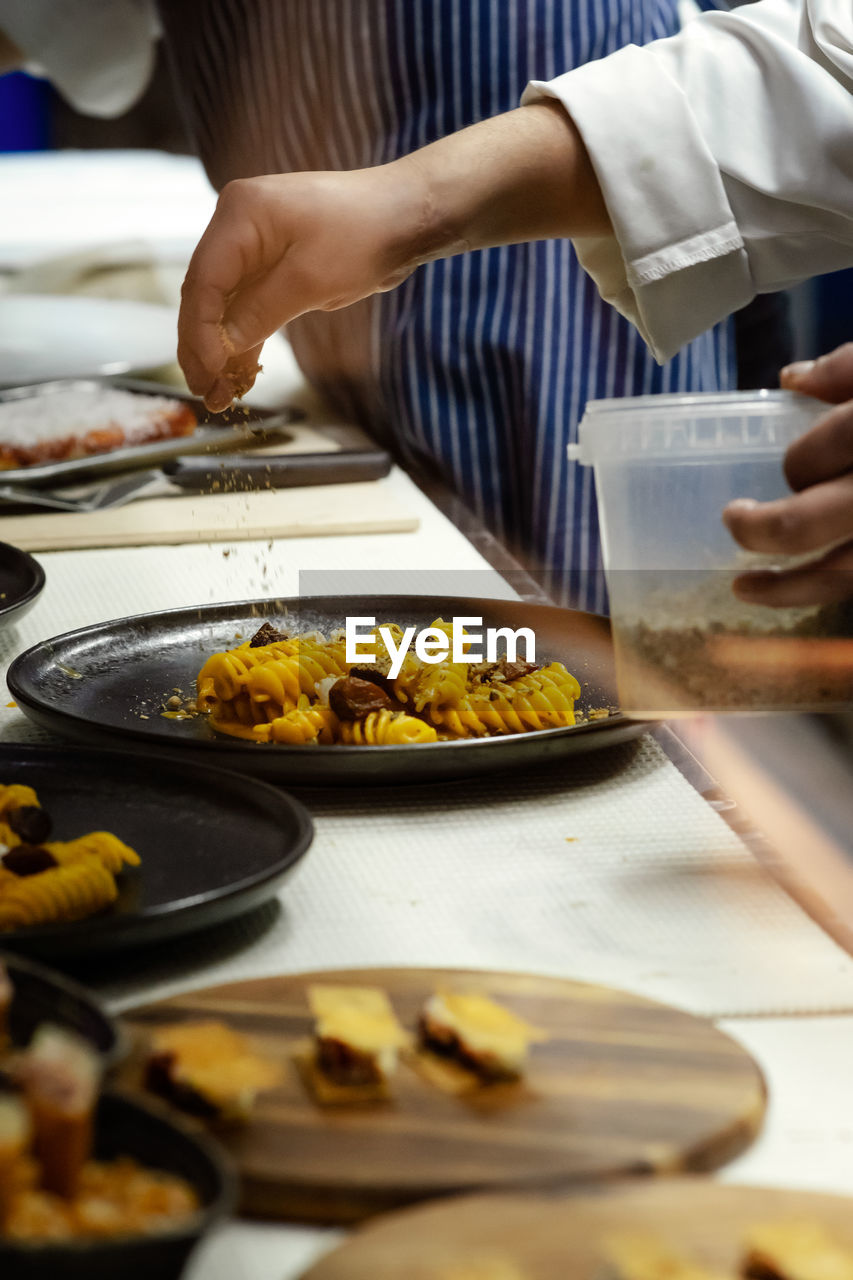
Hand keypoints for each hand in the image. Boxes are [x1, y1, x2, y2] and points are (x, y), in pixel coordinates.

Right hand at [177, 162, 434, 410]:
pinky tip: (239, 376)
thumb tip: (221, 347)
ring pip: (226, 306)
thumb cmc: (365, 234)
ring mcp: (256, 246)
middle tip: (203, 392)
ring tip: (218, 396)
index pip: (203, 281)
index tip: (206, 372)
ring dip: (221, 350)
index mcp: (240, 215)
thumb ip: (260, 313)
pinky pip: (250, 306)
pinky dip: (245, 339)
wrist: (407, 215)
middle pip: (206, 295)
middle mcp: (239, 225)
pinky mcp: (275, 265)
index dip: (199, 332)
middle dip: (202, 347)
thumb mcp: (310, 280)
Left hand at [723, 343, 852, 606]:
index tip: (796, 468)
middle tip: (734, 520)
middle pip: (807, 523)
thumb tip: (791, 380)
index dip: (794, 465)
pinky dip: (834, 588)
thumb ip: (851, 367)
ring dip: (789, 589)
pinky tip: (808, 591)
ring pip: (841, 574)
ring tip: (746, 590)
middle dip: (761, 529)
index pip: (810, 460)